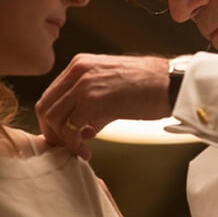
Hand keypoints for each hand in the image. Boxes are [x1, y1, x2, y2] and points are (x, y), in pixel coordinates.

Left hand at [35, 53, 171, 158]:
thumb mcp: (112, 89)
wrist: (171, 83)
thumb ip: (92, 108)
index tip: (63, 138)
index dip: (52, 121)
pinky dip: (74, 144)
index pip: (51, 95)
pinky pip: (71, 128)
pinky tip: (87, 151)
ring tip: (79, 151)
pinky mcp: (94, 100)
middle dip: (52, 133)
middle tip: (66, 148)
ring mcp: (84, 84)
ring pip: (53, 118)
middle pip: (45, 107)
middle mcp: (77, 71)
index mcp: (79, 65)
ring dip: (62, 140)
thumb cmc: (149, 87)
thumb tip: (83, 131)